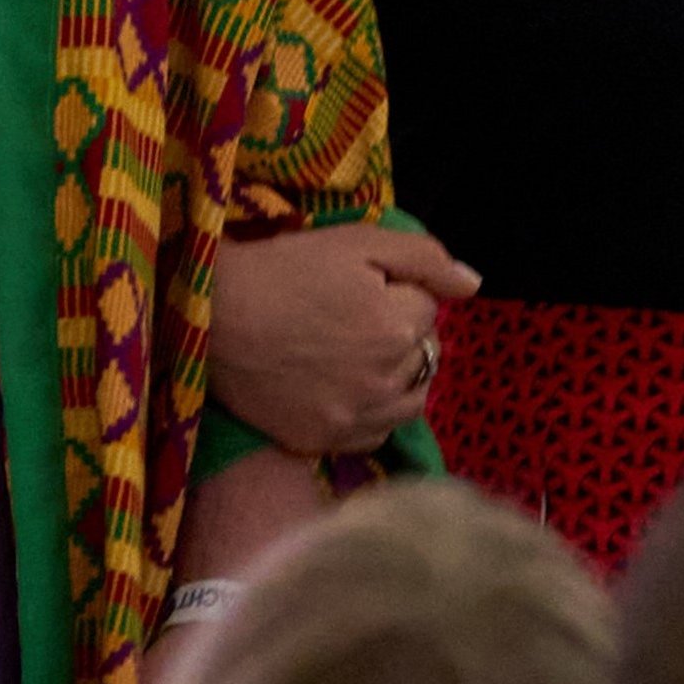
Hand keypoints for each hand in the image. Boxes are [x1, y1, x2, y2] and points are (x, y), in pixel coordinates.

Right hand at [207, 222, 477, 455]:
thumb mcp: (355, 242)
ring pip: (408, 402)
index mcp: (396, 327)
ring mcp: (351, 418)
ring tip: (358, 353)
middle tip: (356, 317)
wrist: (209, 315)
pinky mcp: (319, 441)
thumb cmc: (282, 268)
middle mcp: (383, 381)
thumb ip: (424, 259)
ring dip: (398, 378)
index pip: (430, 310)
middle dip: (404, 335)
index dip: (400, 291)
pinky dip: (371, 413)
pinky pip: (373, 435)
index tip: (362, 285)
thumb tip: (475, 285)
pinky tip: (345, 388)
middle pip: (424, 358)